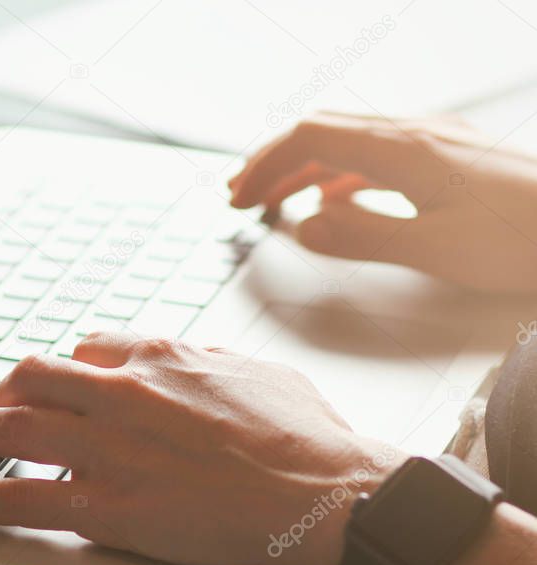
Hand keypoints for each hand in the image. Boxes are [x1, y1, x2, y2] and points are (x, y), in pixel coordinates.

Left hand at [0, 333, 405, 564]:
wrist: (333, 495)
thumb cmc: (308, 438)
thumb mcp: (258, 374)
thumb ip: (208, 362)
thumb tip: (189, 358)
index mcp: (160, 357)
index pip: (83, 349)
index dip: (62, 370)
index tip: (52, 384)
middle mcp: (121, 391)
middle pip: (34, 375)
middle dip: (2, 387)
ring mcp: (108, 447)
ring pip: (10, 424)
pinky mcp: (106, 505)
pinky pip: (16, 496)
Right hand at [230, 112, 536, 293]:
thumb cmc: (526, 241)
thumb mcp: (436, 250)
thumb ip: (363, 236)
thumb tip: (305, 227)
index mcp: (405, 150)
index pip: (311, 139)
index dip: (266, 165)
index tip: (239, 197)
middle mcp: (416, 135)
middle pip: (324, 131)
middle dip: (275, 161)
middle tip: (242, 196)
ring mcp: (434, 143)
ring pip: (349, 141)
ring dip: (305, 167)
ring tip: (275, 199)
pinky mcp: (449, 159)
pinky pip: (376, 154)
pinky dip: (340, 173)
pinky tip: (336, 198)